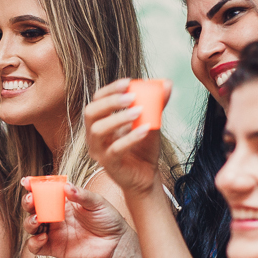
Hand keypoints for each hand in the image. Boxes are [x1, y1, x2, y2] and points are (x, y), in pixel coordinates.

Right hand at [23, 180, 130, 257]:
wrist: (117, 243)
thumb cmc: (108, 219)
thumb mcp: (97, 203)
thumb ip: (81, 195)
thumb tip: (67, 186)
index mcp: (63, 201)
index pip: (44, 192)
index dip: (33, 186)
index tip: (27, 182)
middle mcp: (55, 216)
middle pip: (33, 208)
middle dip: (28, 202)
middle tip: (31, 199)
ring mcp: (53, 232)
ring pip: (31, 226)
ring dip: (29, 222)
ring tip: (37, 220)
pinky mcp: (54, 248)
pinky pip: (36, 247)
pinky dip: (34, 242)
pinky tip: (43, 237)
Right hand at [84, 78, 171, 197]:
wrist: (147, 175)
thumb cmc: (144, 147)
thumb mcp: (150, 121)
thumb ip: (156, 103)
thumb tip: (167, 83)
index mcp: (100, 121)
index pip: (97, 99)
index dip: (110, 89)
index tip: (128, 82)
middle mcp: (94, 135)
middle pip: (90, 113)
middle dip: (110, 102)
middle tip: (131, 97)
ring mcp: (99, 150)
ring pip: (98, 130)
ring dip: (119, 118)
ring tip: (139, 111)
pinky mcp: (108, 164)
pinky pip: (115, 149)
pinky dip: (131, 138)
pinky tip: (145, 129)